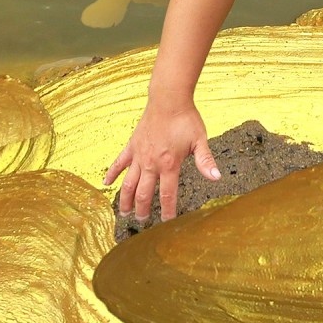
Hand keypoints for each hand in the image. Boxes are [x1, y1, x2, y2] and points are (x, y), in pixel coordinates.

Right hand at [103, 101, 221, 221]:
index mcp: (169, 165)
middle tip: (142, 222)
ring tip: (124, 213)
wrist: (169, 99)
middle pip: (144, 193)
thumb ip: (206, 161)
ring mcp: (139, 155)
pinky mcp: (132, 146)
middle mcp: (151, 163)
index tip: (166, 223)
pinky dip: (112, 174)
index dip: (167, 211)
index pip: (167, 195)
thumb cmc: (186, 119)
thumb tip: (216, 177)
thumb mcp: (200, 141)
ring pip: (128, 183)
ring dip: (125, 199)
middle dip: (143, 210)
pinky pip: (119, 163)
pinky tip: (105, 184)